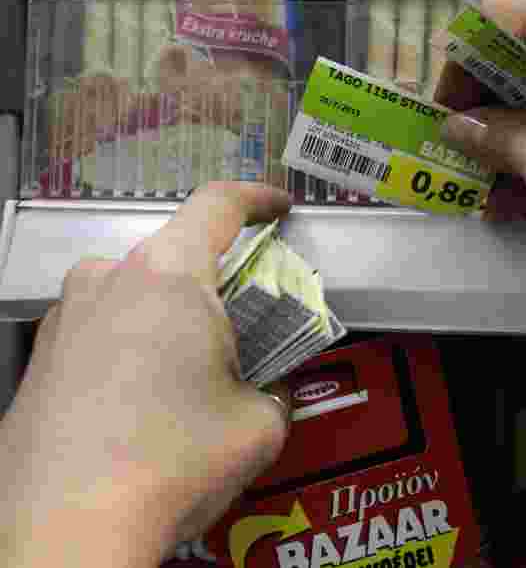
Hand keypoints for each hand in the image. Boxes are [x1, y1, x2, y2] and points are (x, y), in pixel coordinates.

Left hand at [0, 183, 292, 566]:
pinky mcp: (39, 363)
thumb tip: (266, 393)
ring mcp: (65, 320)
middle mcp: (108, 282)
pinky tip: (146, 410)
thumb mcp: (258, 425)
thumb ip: (273, 389)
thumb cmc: (166, 464)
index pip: (218, 205)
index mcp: (169, 277)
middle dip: (218, 286)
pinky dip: (133, 353)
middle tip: (248, 331)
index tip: (278, 208)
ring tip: (193, 381)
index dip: (257, 199)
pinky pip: (101, 335)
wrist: (62, 535)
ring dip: (171, 321)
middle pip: (176, 257)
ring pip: (134, 296)